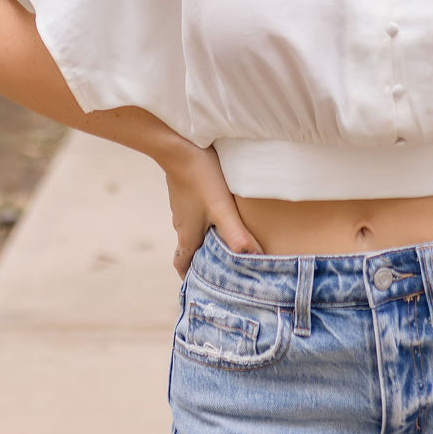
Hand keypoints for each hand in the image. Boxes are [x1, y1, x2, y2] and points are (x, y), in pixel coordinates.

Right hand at [162, 139, 263, 276]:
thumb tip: (254, 259)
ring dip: (208, 239)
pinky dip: (208, 220)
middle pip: (190, 250)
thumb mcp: (222, 209)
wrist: (178, 146)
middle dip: (205, 261)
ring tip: (230, 240)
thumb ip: (236, 235)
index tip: (202, 288)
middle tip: (224, 267)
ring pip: (194, 231)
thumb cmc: (200, 179)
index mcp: (187, 235)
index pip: (182, 266)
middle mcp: (181, 224)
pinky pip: (196, 213)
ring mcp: (182, 208)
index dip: (190, 279)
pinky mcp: (186, 192)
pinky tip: (224, 212)